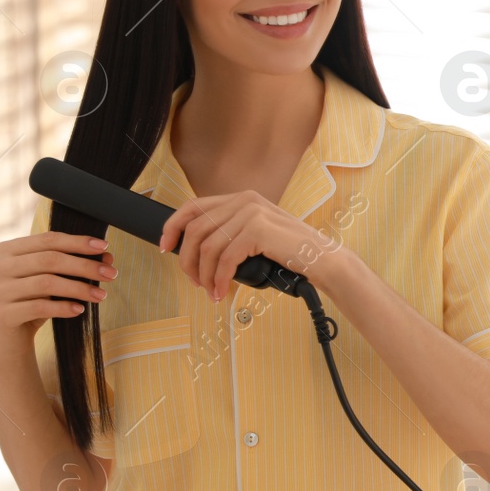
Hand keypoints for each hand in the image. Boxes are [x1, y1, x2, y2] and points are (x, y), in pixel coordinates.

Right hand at [0, 230, 115, 340]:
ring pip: (45, 283)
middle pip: (49, 260)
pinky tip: (80, 310)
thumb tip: (108, 256)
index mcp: (7, 250)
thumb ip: (75, 265)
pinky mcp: (0, 314)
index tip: (105, 246)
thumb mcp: (54, 280)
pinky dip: (63, 307)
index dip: (77, 242)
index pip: (47, 240)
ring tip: (101, 295)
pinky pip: (38, 307)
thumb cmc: (34, 301)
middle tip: (112, 274)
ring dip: (79, 288)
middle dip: (84, 266)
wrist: (11, 338)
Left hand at [158, 192, 341, 300]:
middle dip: (188, 260)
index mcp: (242, 198)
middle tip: (195, 282)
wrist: (324, 260)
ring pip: (208, 248)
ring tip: (211, 291)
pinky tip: (222, 292)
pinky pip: (225, 260)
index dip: (173, 227)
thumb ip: (231, 234)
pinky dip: (219, 280)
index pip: (193, 206)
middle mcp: (245, 200)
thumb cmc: (291, 254)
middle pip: (195, 229)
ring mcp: (252, 213)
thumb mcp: (256, 236)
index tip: (166, 247)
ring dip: (205, 275)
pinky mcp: (258, 230)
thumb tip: (195, 251)